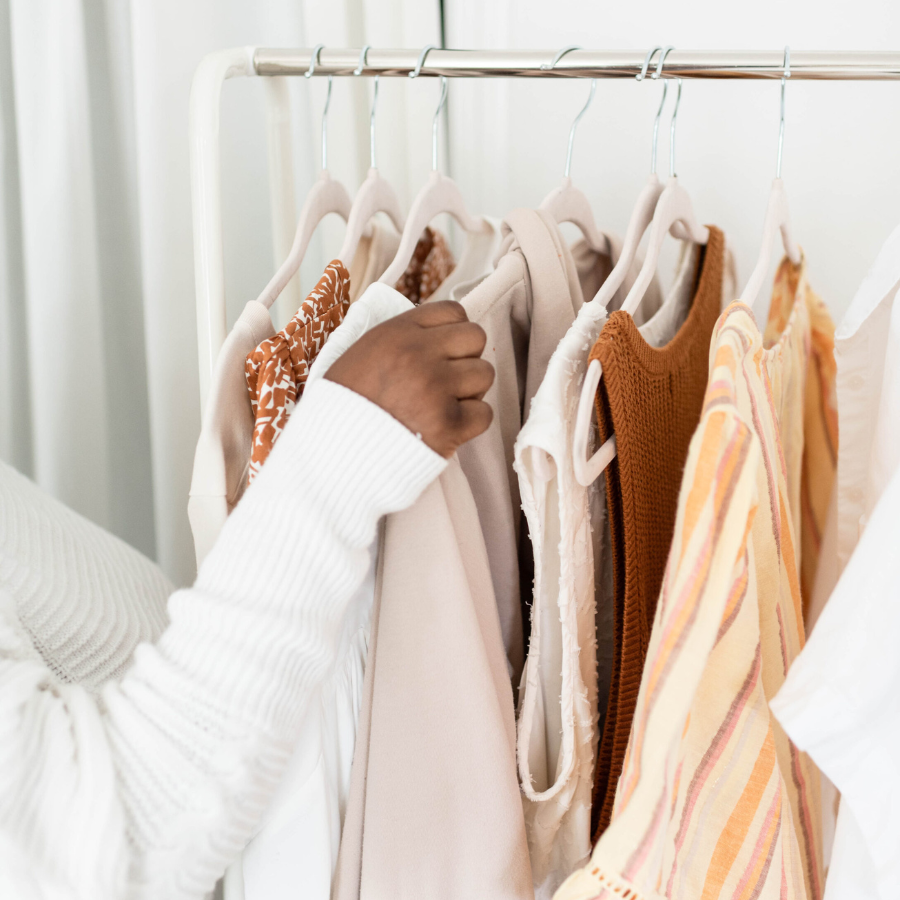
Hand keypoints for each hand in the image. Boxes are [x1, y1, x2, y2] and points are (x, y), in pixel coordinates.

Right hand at [324, 301, 493, 457]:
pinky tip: (447, 426)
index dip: (453, 332)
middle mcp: (419, 355)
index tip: (444, 350)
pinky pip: (484, 413)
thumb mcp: (359, 356)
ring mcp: (436, 389)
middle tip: (448, 379)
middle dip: (467, 358)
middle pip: (476, 338)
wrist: (332, 454)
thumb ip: (399, 340)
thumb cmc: (342, 409)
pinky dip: (471, 422)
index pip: (453, 312)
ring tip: (444, 404)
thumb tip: (435, 335)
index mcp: (397, 334)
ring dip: (470, 391)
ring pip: (484, 374)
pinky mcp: (448, 425)